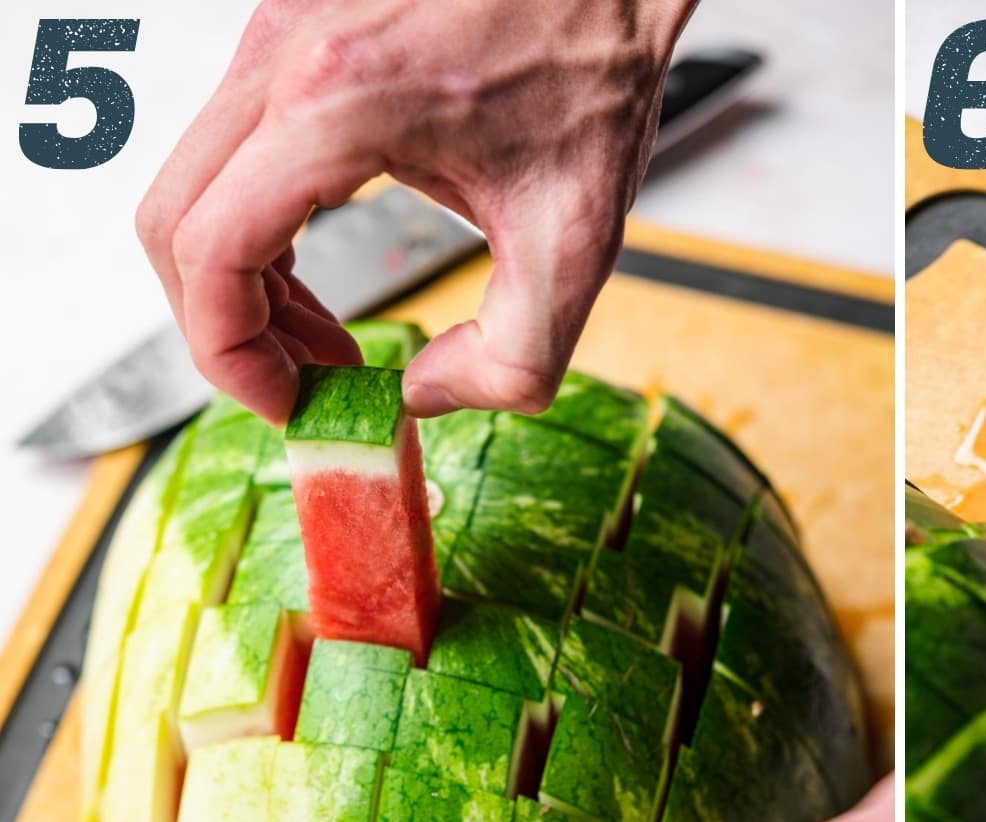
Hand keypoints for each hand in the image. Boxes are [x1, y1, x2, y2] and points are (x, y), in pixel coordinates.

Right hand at [135, 0, 697, 423]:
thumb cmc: (592, 72)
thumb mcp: (577, 240)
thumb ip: (515, 355)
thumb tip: (425, 396)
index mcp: (338, 106)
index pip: (210, 250)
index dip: (228, 350)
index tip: (286, 402)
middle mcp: (284, 58)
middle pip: (174, 222)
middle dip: (228, 326)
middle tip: (305, 382)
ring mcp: (278, 36)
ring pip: (195, 186)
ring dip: (242, 280)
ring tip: (325, 340)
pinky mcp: (293, 35)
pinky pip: (233, 151)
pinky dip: (259, 226)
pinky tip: (323, 271)